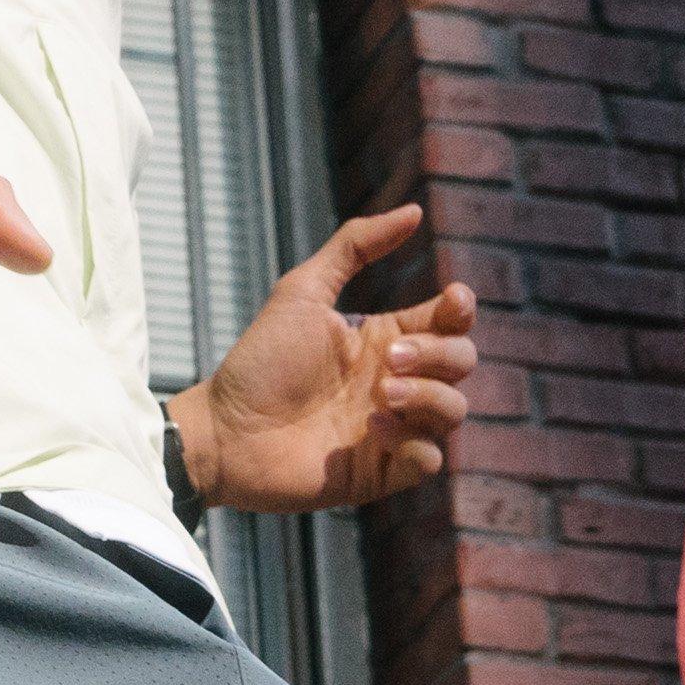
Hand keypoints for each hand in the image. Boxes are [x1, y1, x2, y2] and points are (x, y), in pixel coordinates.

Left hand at [171, 204, 481, 513]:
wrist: (223, 430)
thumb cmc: (258, 362)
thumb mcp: (302, 290)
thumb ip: (354, 247)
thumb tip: (414, 212)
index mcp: (384, 339)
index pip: (450, 321)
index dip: (461, 309)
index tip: (451, 300)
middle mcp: (395, 382)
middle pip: (462, 362)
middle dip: (437, 355)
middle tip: (385, 362)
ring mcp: (391, 428)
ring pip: (455, 411)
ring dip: (429, 397)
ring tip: (380, 395)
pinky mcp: (379, 472)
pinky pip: (431, 461)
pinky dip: (415, 444)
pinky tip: (371, 432)